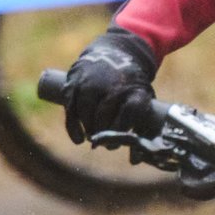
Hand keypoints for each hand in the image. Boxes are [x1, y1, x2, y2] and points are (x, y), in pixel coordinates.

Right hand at [58, 28, 157, 144]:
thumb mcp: (142, 99)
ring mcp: (92, 82)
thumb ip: (140, 128)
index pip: (129, 113)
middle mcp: (112, 84)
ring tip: (94, 137)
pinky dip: (74, 127)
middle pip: (106, 116)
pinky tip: (78, 139)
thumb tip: (134, 161)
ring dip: (90, 130)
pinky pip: (71, 108)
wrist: (115, 52)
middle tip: (106, 143)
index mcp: (134, 88)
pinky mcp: (75, 82)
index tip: (118, 141)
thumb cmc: (131, 85)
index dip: (122, 131)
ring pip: (87, 113)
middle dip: (104, 134)